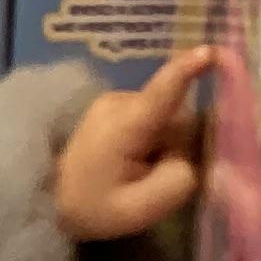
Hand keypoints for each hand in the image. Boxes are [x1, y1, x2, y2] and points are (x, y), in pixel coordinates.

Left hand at [53, 43, 214, 243]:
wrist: (49, 200)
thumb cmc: (91, 208)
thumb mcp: (140, 209)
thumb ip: (179, 180)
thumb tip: (193, 156)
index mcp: (125, 125)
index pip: (162, 92)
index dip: (188, 71)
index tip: (211, 51)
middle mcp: (121, 102)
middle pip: (177, 117)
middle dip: (178, 147)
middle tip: (151, 181)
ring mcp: (116, 100)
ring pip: (167, 120)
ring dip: (164, 146)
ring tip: (135, 174)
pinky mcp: (115, 106)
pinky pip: (153, 119)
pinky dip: (152, 142)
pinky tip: (132, 163)